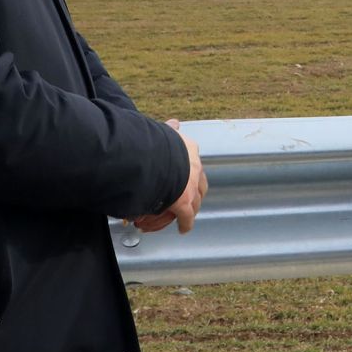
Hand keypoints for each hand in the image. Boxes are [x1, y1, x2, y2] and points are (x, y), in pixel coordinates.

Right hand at [133, 120, 205, 234]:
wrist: (151, 156)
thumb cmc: (152, 142)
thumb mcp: (165, 131)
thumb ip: (170, 128)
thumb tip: (175, 123)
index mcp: (189, 149)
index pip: (193, 162)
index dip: (190, 171)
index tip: (187, 176)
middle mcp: (194, 168)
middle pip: (199, 184)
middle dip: (195, 191)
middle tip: (189, 198)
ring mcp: (190, 187)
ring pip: (195, 201)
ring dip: (191, 207)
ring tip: (185, 214)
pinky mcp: (183, 203)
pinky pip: (186, 217)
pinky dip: (185, 223)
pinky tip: (183, 228)